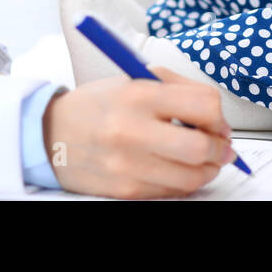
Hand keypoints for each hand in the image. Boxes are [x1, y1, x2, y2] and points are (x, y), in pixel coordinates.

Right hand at [41, 66, 238, 198]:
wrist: (51, 134)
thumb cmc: (100, 104)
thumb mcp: (136, 79)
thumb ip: (181, 90)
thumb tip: (218, 120)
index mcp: (139, 94)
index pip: (204, 105)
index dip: (219, 116)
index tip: (217, 122)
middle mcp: (132, 130)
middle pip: (201, 148)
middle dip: (219, 149)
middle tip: (220, 147)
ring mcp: (128, 164)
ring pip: (191, 177)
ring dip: (207, 170)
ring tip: (202, 160)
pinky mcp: (125, 190)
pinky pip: (171, 192)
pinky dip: (183, 182)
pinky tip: (177, 169)